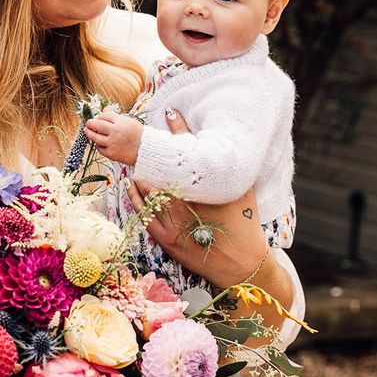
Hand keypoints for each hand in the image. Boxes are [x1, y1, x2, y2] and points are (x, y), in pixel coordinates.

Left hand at [84, 111, 142, 165]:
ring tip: (86, 130)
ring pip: (95, 137)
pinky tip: (98, 142)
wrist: (146, 151)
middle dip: (90, 123)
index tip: (98, 117)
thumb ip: (116, 117)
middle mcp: (116, 132)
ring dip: (89, 133)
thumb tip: (103, 111)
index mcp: (121, 122)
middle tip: (88, 123)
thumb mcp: (130, 122)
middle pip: (98, 125)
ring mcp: (112, 143)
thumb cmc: (139, 135)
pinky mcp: (111, 154)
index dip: (100, 116)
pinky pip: (100, 148)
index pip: (105, 116)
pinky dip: (98, 145)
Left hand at [124, 108, 266, 288]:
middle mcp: (187, 203)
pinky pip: (144, 213)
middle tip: (143, 138)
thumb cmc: (245, 227)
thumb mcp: (243, 193)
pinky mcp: (165, 238)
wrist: (240, 264)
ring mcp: (173, 222)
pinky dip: (135, 196)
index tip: (170, 112)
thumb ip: (228, 171)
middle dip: (153, 153)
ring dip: (140, 173)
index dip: (179, 129)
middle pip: (162, 170)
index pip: (189, 152)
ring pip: (148, 191)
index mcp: (207, 188)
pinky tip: (130, 185)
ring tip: (134, 159)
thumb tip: (225, 148)